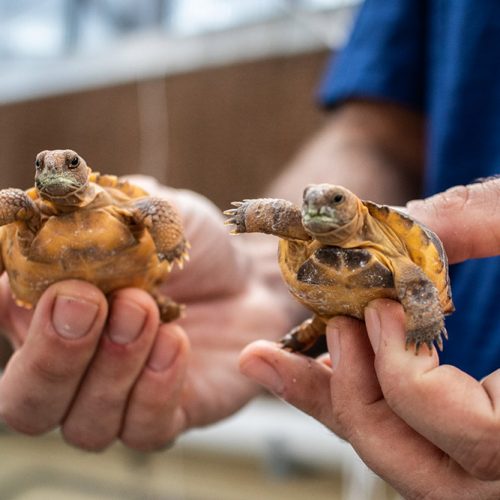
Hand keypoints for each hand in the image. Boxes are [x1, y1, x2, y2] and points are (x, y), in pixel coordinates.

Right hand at [0, 180, 288, 450]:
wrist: (249, 278)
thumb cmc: (194, 245)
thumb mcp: (154, 211)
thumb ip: (105, 213)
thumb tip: (53, 210)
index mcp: (55, 313)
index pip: (8, 324)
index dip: (13, 311)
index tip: (41, 281)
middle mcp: (75, 366)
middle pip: (25, 403)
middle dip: (52, 355)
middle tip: (89, 301)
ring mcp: (119, 400)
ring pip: (83, 425)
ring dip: (113, 366)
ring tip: (149, 310)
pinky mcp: (165, 418)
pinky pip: (144, 430)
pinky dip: (155, 390)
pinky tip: (176, 342)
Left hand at [240, 178, 499, 497]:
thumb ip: (486, 218)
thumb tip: (400, 218)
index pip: (476, 435)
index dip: (410, 375)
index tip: (380, 310)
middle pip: (419, 468)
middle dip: (357, 398)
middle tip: (330, 330)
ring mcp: (497, 470)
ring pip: (404, 464)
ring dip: (342, 406)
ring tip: (288, 358)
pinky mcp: (475, 449)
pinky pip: (405, 444)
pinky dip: (358, 407)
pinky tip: (317, 371)